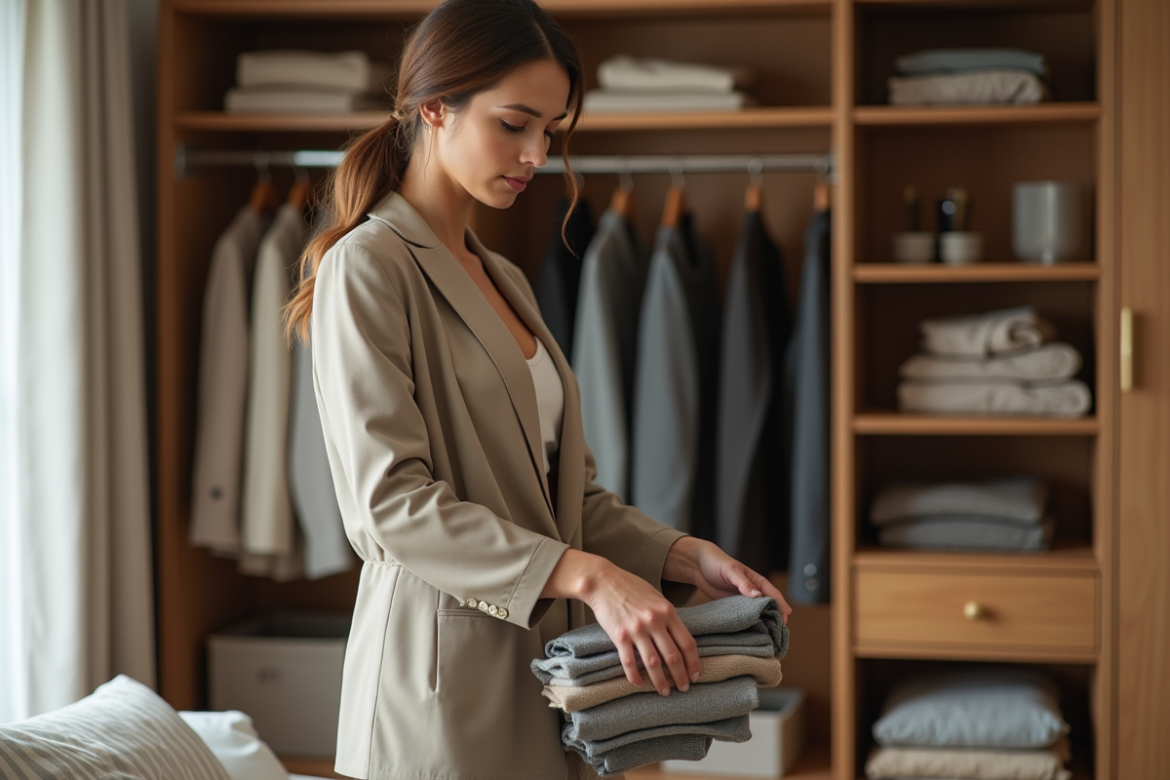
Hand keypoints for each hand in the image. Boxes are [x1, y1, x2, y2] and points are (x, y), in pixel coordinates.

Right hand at [582, 562, 701, 695]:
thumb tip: (678, 637)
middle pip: (673, 656)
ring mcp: (636, 630)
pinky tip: (639, 684)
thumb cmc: (630, 587)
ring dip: (660, 681)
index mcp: (667, 611)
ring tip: (665, 692)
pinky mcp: (619, 636)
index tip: (696, 674)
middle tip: (684, 688)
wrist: (603, 581)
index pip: (687, 642)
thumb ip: (667, 615)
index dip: (693, 662)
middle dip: (680, 676)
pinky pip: (629, 662)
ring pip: (653, 663)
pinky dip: (634, 676)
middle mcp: (654, 621)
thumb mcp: (656, 597)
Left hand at [663, 537, 792, 623]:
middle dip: (775, 619)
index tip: (786, 619)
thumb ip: (744, 583)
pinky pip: (744, 617)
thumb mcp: (731, 571)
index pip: (774, 595)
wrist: (699, 566)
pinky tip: (751, 634)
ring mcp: (744, 601)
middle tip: (779, 634)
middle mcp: (754, 592)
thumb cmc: (718, 563)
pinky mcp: (733, 607)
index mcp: (758, 582)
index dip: (782, 607)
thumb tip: (758, 596)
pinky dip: (749, 624)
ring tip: (768, 638)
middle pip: (769, 607)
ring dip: (763, 624)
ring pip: (758, 614)